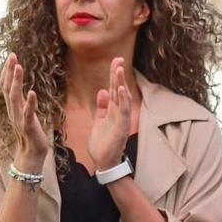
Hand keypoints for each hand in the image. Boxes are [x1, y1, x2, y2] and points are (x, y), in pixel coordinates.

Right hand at [0, 54, 49, 172]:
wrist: (31, 154)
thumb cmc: (30, 133)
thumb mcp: (24, 113)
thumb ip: (21, 101)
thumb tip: (20, 88)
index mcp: (12, 106)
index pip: (6, 85)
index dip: (7, 71)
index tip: (11, 56)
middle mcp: (13, 110)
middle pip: (7, 87)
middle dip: (9, 71)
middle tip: (12, 55)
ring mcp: (19, 118)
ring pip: (14, 97)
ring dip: (16, 81)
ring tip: (19, 67)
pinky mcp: (28, 127)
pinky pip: (28, 113)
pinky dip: (30, 103)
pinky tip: (33, 93)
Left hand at [89, 57, 134, 171]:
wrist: (104, 162)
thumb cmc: (103, 144)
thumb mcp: (99, 121)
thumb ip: (102, 107)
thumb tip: (102, 91)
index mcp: (112, 110)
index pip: (113, 89)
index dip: (113, 75)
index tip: (115, 61)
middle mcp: (119, 113)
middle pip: (119, 89)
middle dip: (118, 74)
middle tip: (118, 59)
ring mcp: (121, 119)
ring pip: (122, 97)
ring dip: (120, 82)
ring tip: (119, 68)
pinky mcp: (121, 127)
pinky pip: (123, 111)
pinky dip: (122, 99)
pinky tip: (120, 88)